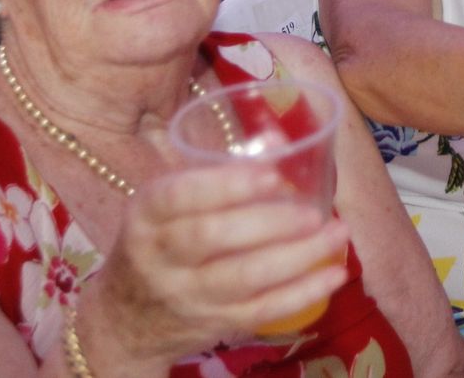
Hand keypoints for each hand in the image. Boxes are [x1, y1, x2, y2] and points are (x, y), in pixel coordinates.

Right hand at [81, 163, 350, 369]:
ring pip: (244, 278)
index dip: (224, 185)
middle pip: (212, 238)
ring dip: (298, 256)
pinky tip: (335, 274)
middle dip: (269, 222)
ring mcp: (188, 295)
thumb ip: (216, 170)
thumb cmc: (159, 241)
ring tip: (337, 232)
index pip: (176, 197)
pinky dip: (304, 293)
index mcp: (146, 215)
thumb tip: (282, 139)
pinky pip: (263, 311)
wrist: (126, 318)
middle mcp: (160, 257)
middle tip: (313, 211)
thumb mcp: (166, 204)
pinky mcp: (215, 323)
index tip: (270, 174)